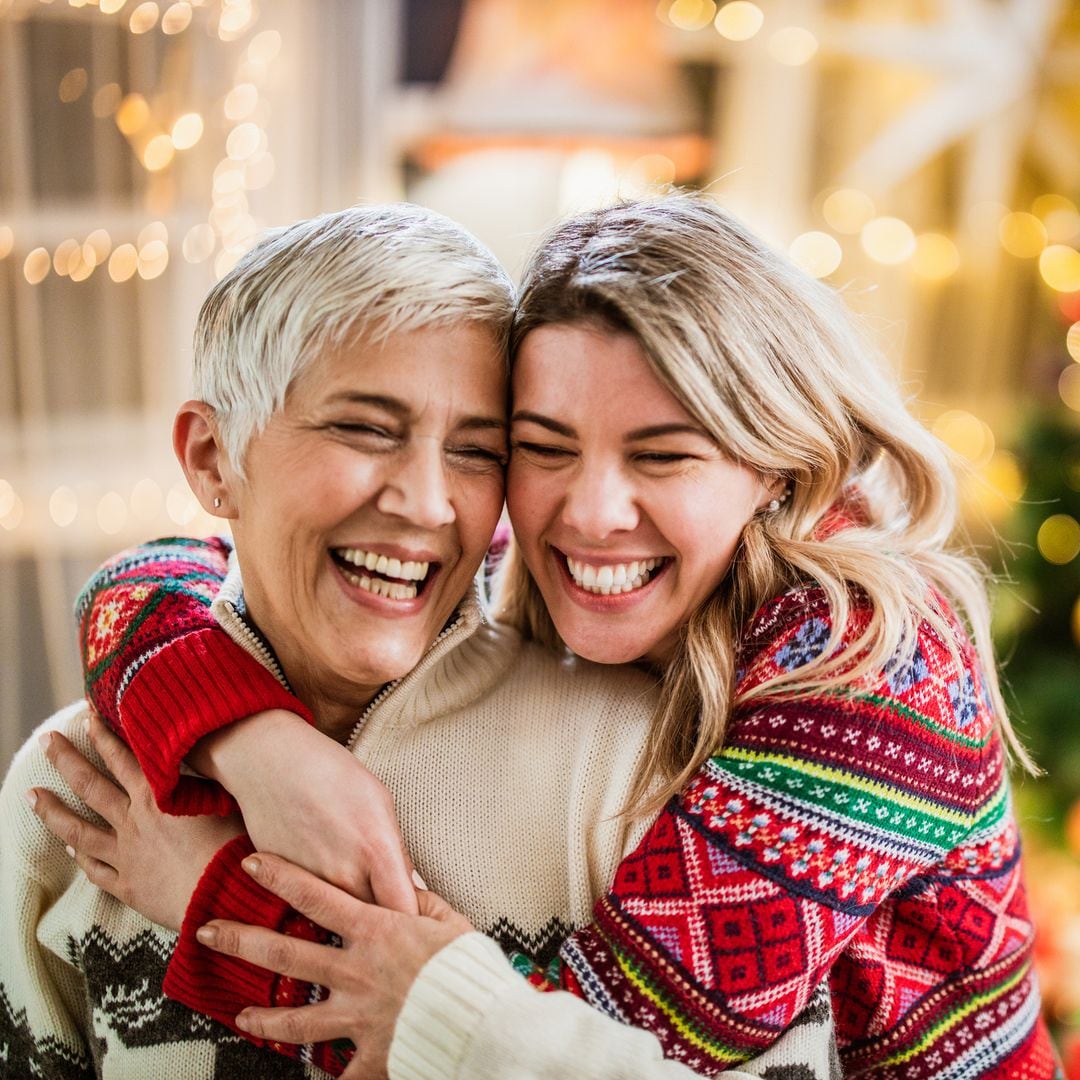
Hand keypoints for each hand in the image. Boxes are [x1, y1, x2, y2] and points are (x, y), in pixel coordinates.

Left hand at [29, 712, 243, 931]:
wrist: (224, 894)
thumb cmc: (234, 843)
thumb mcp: (224, 797)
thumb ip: (203, 776)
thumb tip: (201, 752)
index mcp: (156, 796)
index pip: (123, 757)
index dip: (104, 734)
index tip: (88, 715)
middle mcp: (134, 821)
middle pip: (90, 785)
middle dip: (66, 759)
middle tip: (46, 740)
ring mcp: (125, 854)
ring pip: (79, 829)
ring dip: (52, 810)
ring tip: (30, 795)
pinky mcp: (128, 885)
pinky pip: (95, 869)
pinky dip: (79, 857)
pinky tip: (69, 849)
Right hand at [191, 710, 418, 914]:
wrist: (271, 761)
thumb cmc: (332, 773)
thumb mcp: (379, 802)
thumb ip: (395, 852)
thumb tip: (410, 888)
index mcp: (378, 848)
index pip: (405, 909)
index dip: (415, 926)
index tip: (419, 934)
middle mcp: (345, 873)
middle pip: (373, 927)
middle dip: (384, 936)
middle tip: (394, 943)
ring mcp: (311, 884)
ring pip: (338, 925)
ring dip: (349, 930)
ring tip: (361, 934)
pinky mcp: (281, 887)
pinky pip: (306, 913)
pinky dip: (316, 914)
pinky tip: (322, 910)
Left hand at [196, 852, 472, 1079]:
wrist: (483, 1024)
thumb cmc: (470, 968)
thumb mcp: (449, 921)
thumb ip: (422, 902)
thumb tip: (406, 884)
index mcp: (376, 932)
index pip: (316, 898)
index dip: (281, 878)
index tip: (253, 863)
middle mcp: (356, 972)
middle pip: (287, 954)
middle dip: (242, 941)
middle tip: (208, 932)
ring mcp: (358, 1016)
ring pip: (296, 1018)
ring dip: (263, 1016)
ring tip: (239, 1014)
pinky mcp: (370, 1055)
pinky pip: (340, 1073)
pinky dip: (328, 1077)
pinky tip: (308, 1079)